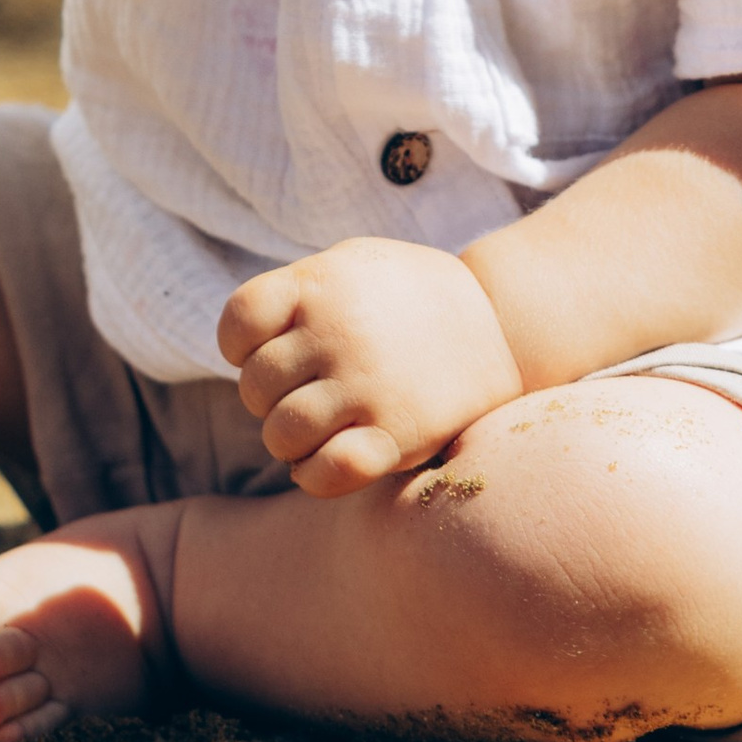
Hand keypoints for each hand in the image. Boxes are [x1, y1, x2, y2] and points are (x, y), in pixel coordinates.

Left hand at [217, 238, 525, 495]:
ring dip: (287, 441)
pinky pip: (325, 472)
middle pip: (255, 386)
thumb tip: (248, 344)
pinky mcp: (396, 433)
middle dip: (268, 399)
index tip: (265, 351)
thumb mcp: (354, 265)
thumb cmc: (412, 296)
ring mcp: (365, 385)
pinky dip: (312, 476)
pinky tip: (322, 463)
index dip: (239, 346)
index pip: (238, 322)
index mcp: (319, 284)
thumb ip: (298, 293)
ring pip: (281, 434)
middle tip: (301, 396)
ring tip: (312, 432)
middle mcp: (336, 333)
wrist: (503, 323)